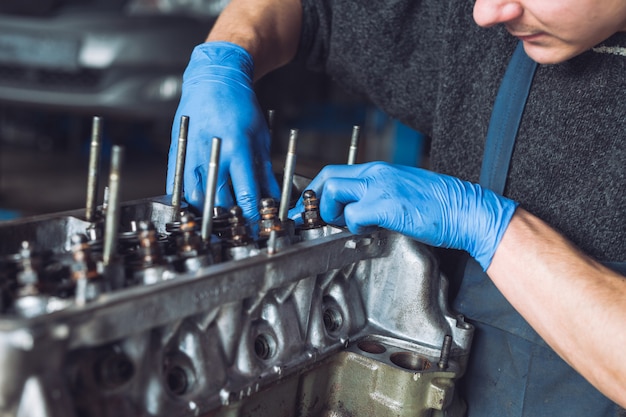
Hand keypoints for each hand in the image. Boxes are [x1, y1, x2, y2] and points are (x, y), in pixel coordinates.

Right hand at [166, 41, 279, 221]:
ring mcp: (191, 153)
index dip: (251, 214)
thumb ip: (264, 170)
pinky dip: (187, 198)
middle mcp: (212, 153)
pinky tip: (198, 203)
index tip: (256, 223)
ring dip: (207, 210)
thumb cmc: (240, 105)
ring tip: (219, 215)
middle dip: (229, 216)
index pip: (245, 193)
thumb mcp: (261, 137)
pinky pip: (178, 185)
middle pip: (218, 200)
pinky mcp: (177, 153)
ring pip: (195, 197)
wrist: (213, 79)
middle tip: (238, 223)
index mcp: (237, 148)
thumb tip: (272, 196)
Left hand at [289, 162, 517, 269]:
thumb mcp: (403, 192)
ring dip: (332, 212)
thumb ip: (378, 196)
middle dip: (313, 200)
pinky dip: (353, 226)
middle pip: (327, 176)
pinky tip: (368, 231)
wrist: (467, 211)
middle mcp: (377, 173)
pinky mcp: (388, 205)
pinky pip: (353, 215)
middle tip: (311, 220)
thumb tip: (356, 210)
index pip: (335, 171)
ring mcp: (381, 187)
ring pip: (334, 190)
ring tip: (344, 226)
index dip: (317, 190)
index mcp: (380, 170)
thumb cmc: (440, 206)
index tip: (309, 207)